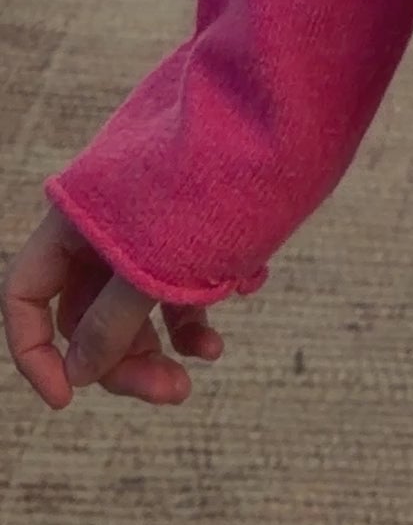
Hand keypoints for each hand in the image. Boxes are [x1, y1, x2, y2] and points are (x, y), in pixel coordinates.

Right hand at [2, 202, 223, 410]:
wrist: (274, 126)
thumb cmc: (205, 189)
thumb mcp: (149, 267)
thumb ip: (109, 325)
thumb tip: (78, 373)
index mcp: (72, 225)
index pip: (26, 296)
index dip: (34, 351)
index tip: (66, 398)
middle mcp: (99, 232)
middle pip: (84, 316)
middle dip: (122, 361)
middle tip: (171, 390)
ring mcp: (142, 239)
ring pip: (131, 314)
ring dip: (160, 350)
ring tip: (204, 365)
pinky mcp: (183, 243)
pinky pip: (171, 296)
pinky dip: (190, 322)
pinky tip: (215, 342)